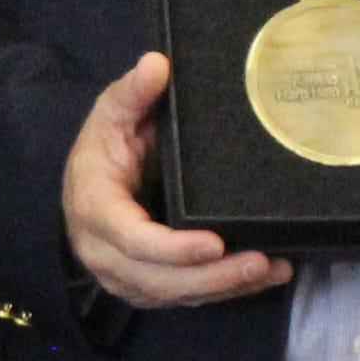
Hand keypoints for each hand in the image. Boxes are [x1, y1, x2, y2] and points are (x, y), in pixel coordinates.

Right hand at [64, 50, 288, 308]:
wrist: (86, 184)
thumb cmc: (102, 147)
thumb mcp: (111, 113)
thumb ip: (133, 92)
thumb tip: (158, 63)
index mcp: (95, 209)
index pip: (132, 239)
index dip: (172, 248)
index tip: (213, 243)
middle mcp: (106, 253)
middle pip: (159, 279)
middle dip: (211, 277)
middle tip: (259, 262)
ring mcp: (125, 277)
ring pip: (175, 295)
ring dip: (225, 287)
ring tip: (274, 269)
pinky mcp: (146, 288)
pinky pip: (184, 298)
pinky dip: (224, 291)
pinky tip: (264, 277)